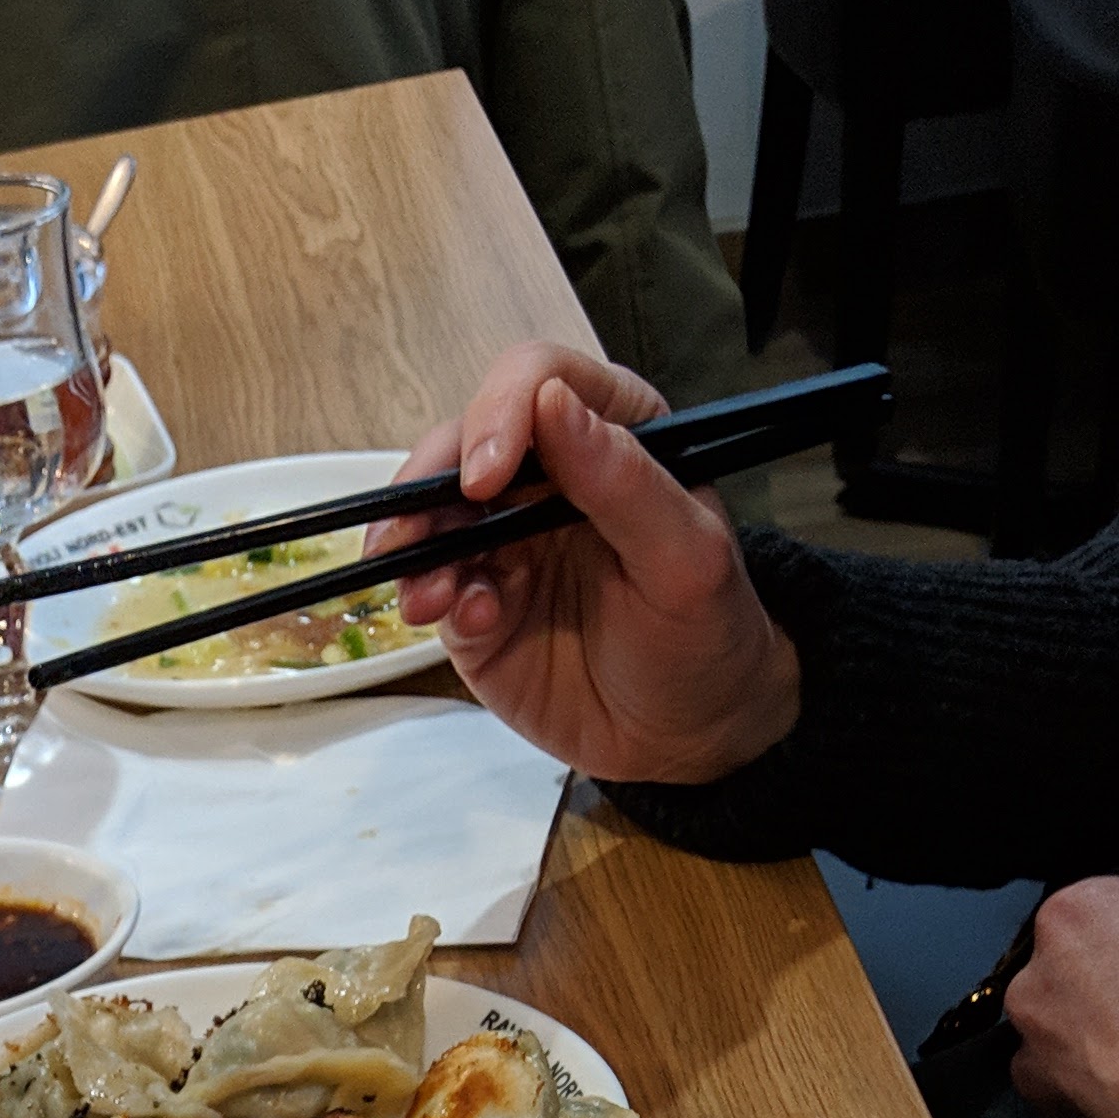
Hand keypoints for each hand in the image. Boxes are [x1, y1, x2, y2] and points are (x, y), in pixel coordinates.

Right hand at [376, 344, 801, 786]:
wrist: (688, 734)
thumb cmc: (705, 635)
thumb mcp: (687, 558)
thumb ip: (624, 481)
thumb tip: (554, 406)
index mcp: (613, 436)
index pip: (539, 383)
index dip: (501, 412)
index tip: (485, 475)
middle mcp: (549, 479)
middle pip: (464, 443)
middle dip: (429, 482)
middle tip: (413, 534)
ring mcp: (504, 543)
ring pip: (431, 516)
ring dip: (413, 548)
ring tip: (428, 598)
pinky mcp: (476, 605)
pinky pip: (432, 586)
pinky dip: (430, 599)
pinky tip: (464, 621)